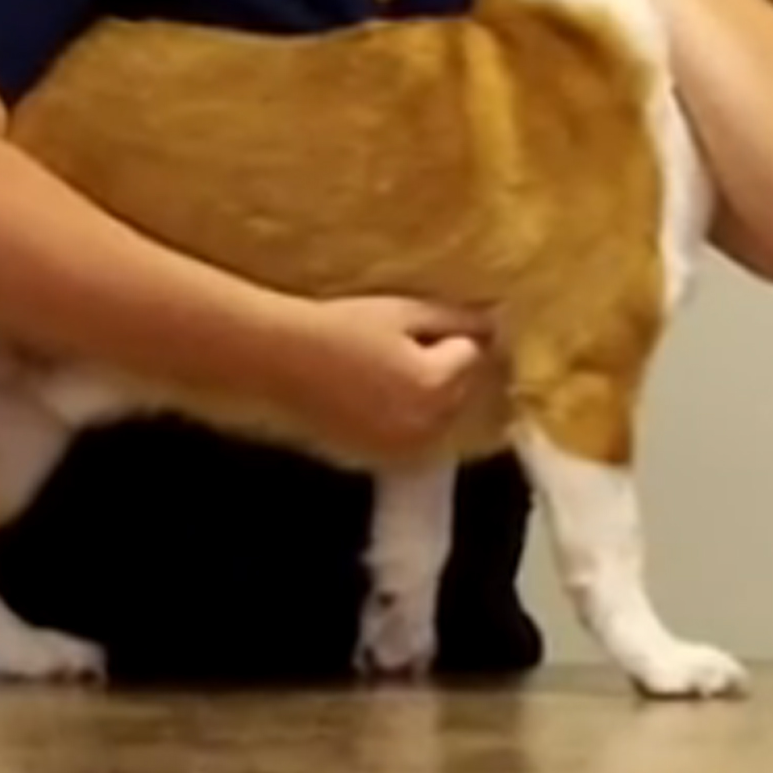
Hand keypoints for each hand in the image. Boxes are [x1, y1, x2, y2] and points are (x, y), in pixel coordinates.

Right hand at [270, 294, 495, 460]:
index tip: (427, 324)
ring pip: (440, 419)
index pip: (473, 355)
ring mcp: (403, 450)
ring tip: (387, 370)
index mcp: (438, 385)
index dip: (454, 335)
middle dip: (449, 368)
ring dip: (430, 397)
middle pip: (463, 391)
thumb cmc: (337, 329)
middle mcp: (428, 425)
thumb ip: (455, 318)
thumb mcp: (400, 312)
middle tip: (404, 345)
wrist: (277, 364)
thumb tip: (496, 322)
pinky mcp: (378, 461)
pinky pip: (413, 439)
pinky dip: (407, 420)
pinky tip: (375, 397)